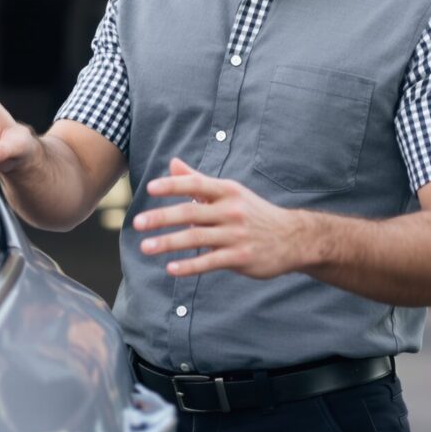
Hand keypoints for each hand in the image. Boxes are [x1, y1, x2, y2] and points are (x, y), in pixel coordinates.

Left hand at [133, 158, 309, 279]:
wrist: (293, 238)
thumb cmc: (254, 213)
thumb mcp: (231, 193)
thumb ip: (198, 179)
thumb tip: (173, 163)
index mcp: (228, 191)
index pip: (196, 184)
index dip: (173, 185)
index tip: (150, 189)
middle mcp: (231, 210)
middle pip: (191, 211)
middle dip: (162, 217)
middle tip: (137, 222)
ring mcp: (236, 235)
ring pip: (196, 238)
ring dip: (168, 243)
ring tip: (146, 247)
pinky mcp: (240, 257)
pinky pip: (209, 262)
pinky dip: (189, 266)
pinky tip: (170, 268)